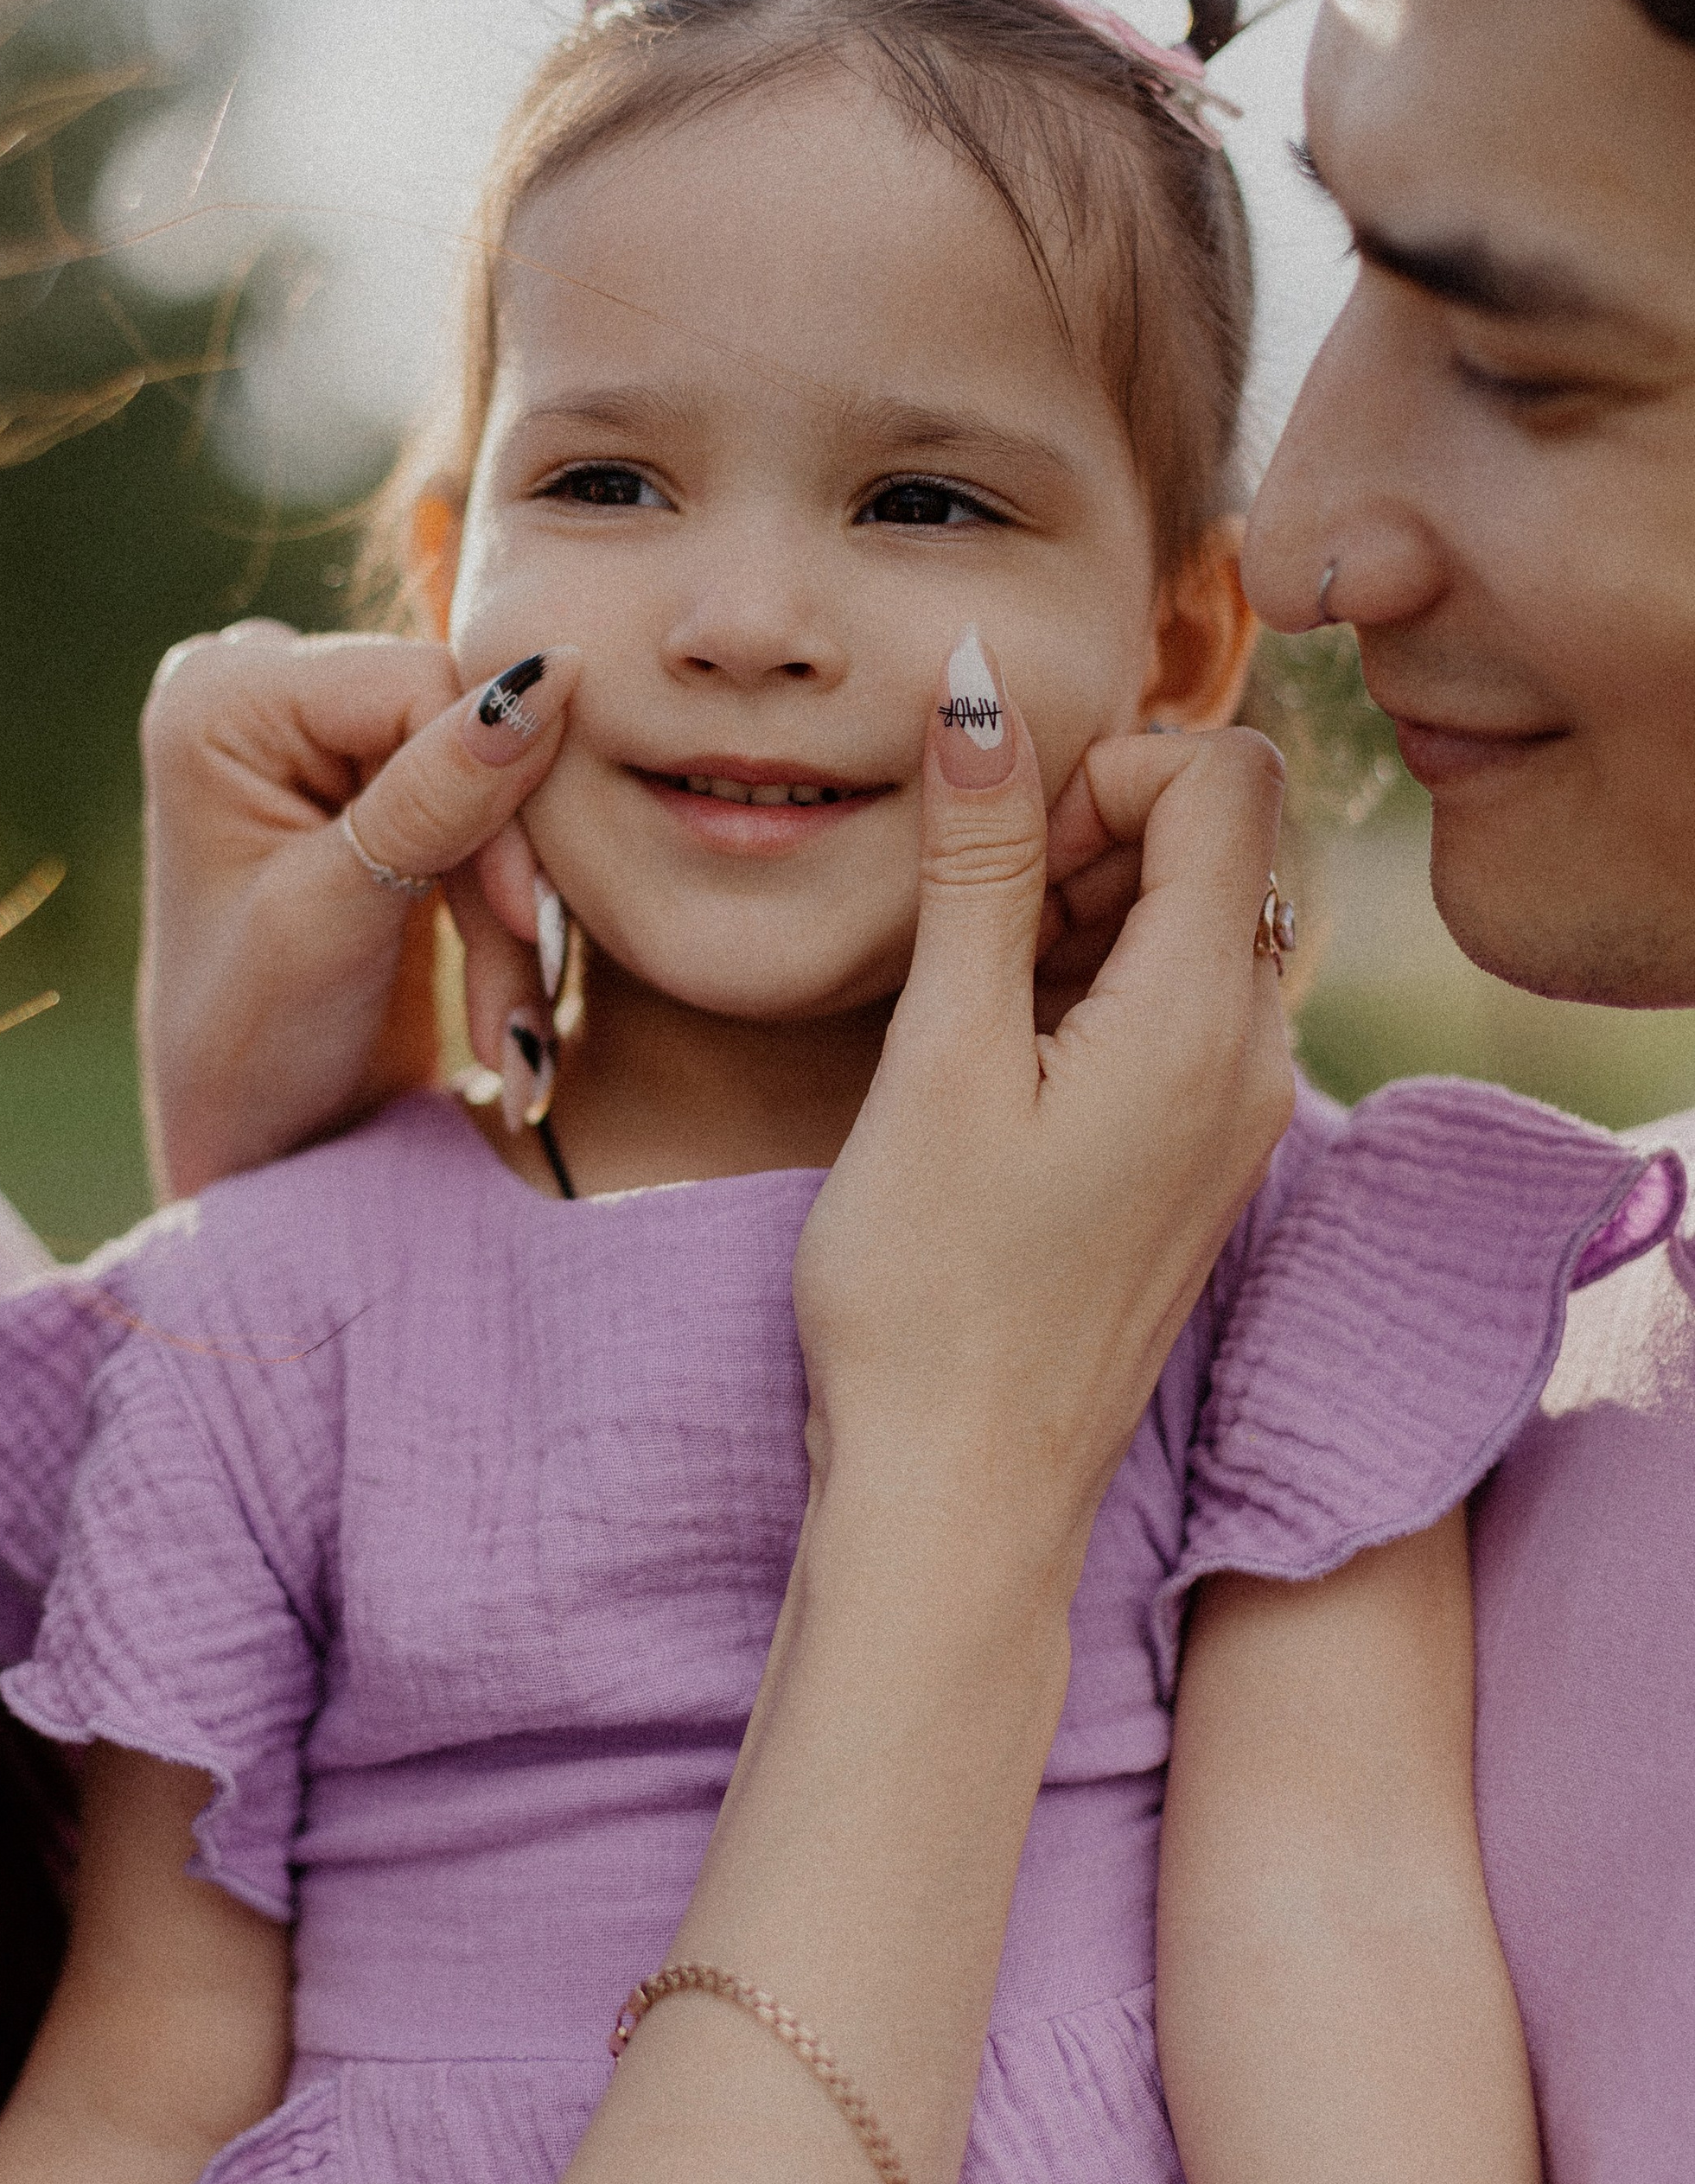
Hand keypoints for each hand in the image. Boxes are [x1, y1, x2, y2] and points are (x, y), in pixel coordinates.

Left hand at [138, 624, 579, 1197]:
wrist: (255, 1153)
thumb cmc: (254, 1051)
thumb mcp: (334, 919)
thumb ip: (436, 796)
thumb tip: (555, 670)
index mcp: (220, 697)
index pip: (417, 682)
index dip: (495, 789)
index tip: (521, 923)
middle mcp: (260, 690)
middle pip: (456, 727)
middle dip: (500, 867)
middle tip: (523, 992)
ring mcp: (315, 737)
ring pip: (485, 776)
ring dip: (509, 910)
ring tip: (509, 1029)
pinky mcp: (369, 788)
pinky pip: (482, 809)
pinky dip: (500, 907)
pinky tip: (505, 1003)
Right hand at [793, 667, 1293, 1559]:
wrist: (960, 1493)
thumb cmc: (928, 1291)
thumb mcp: (935, 1053)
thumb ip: (975, 860)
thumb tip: (980, 690)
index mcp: (1206, 1016)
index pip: (1229, 775)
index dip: (1106, 768)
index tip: (1001, 851)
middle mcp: (1256, 1054)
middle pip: (1215, 843)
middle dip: (1084, 840)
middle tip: (969, 931)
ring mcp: (1236, 1112)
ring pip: (1185, 925)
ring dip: (1074, 916)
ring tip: (968, 1010)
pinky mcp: (1197, 1156)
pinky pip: (1169, 1011)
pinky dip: (1082, 993)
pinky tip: (990, 1066)